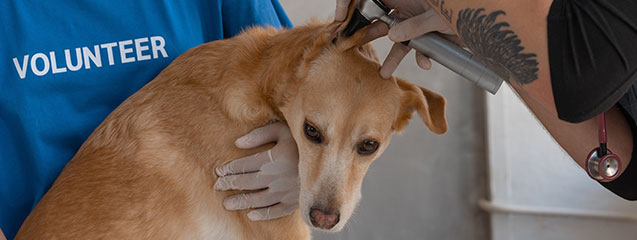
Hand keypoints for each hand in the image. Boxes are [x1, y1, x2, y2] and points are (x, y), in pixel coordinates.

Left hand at [214, 122, 299, 220]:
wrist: (332, 160)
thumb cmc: (306, 142)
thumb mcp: (284, 130)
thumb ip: (261, 134)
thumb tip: (238, 143)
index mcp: (271, 159)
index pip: (243, 165)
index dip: (228, 169)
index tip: (219, 171)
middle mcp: (275, 177)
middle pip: (246, 183)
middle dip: (230, 185)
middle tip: (218, 187)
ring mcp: (285, 192)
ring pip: (257, 199)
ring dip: (240, 202)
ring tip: (228, 204)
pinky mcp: (295, 202)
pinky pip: (276, 211)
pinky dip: (263, 214)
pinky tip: (252, 215)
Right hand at [335, 0, 457, 77]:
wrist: (487, 20)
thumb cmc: (466, 7)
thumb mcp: (437, 15)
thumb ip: (414, 25)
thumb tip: (394, 36)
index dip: (350, 3)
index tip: (341, 17)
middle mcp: (406, 6)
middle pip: (377, 19)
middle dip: (367, 34)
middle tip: (354, 46)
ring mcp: (415, 21)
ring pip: (396, 39)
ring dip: (392, 57)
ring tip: (385, 74)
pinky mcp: (426, 35)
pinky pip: (416, 48)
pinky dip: (420, 57)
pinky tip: (425, 63)